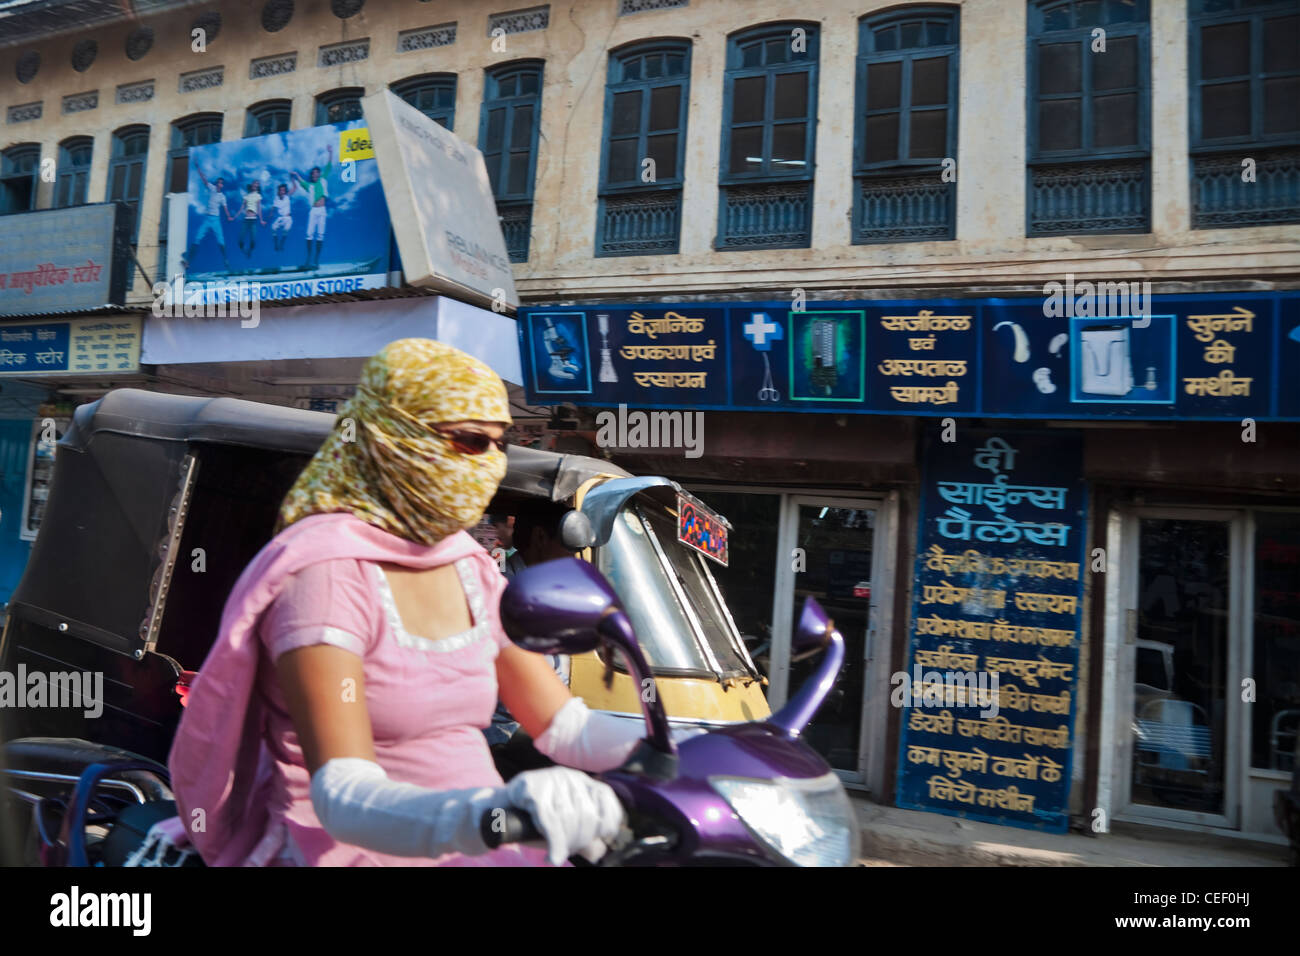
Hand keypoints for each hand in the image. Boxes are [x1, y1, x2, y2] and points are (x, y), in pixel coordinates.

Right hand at [504, 766, 623, 864]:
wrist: (495, 813)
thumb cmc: (532, 820)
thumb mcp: (562, 827)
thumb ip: (582, 836)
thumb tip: (599, 851)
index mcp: (580, 781)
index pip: (605, 797)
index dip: (607, 821)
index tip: (600, 837)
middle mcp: (568, 775)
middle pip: (588, 815)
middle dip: (579, 840)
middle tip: (565, 850)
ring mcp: (550, 780)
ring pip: (569, 819)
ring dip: (564, 843)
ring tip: (556, 851)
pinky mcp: (532, 789)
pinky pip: (550, 823)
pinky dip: (554, 844)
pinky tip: (552, 856)